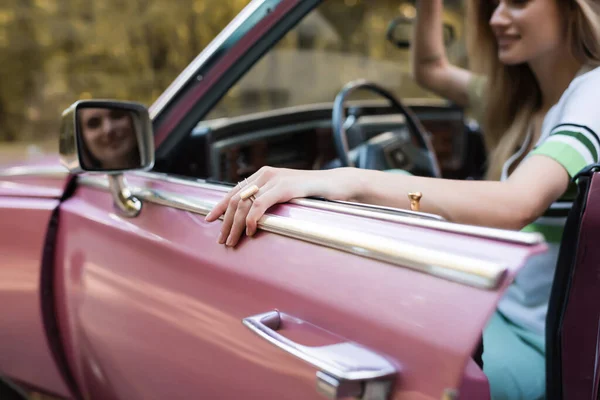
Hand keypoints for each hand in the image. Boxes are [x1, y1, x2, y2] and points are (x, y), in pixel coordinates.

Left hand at [205, 166, 347, 246]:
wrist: (337, 184)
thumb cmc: (313, 194)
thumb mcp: (287, 195)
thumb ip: (270, 200)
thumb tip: (252, 216)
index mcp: (263, 175)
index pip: (234, 191)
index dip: (220, 206)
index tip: (209, 220)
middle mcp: (265, 174)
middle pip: (235, 198)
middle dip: (226, 221)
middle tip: (222, 240)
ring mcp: (274, 179)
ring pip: (244, 202)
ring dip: (235, 225)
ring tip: (232, 240)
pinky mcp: (284, 186)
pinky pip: (260, 204)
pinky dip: (252, 218)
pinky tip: (250, 230)